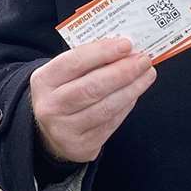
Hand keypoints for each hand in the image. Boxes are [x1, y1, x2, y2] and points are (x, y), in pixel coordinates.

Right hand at [29, 38, 155, 163]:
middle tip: (143, 60)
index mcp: (43, 80)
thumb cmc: (64, 92)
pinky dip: (127, 106)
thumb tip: (125, 49)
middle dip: (122, 72)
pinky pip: (111, 123)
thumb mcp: (65, 74)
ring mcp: (65, 129)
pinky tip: (136, 93)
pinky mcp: (82, 146)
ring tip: (147, 75)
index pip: (74, 62)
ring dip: (131, 89)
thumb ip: (89, 60)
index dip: (102, 52)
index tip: (127, 44)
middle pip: (92, 87)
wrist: (51, 132)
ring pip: (105, 107)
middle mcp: (50, 106)